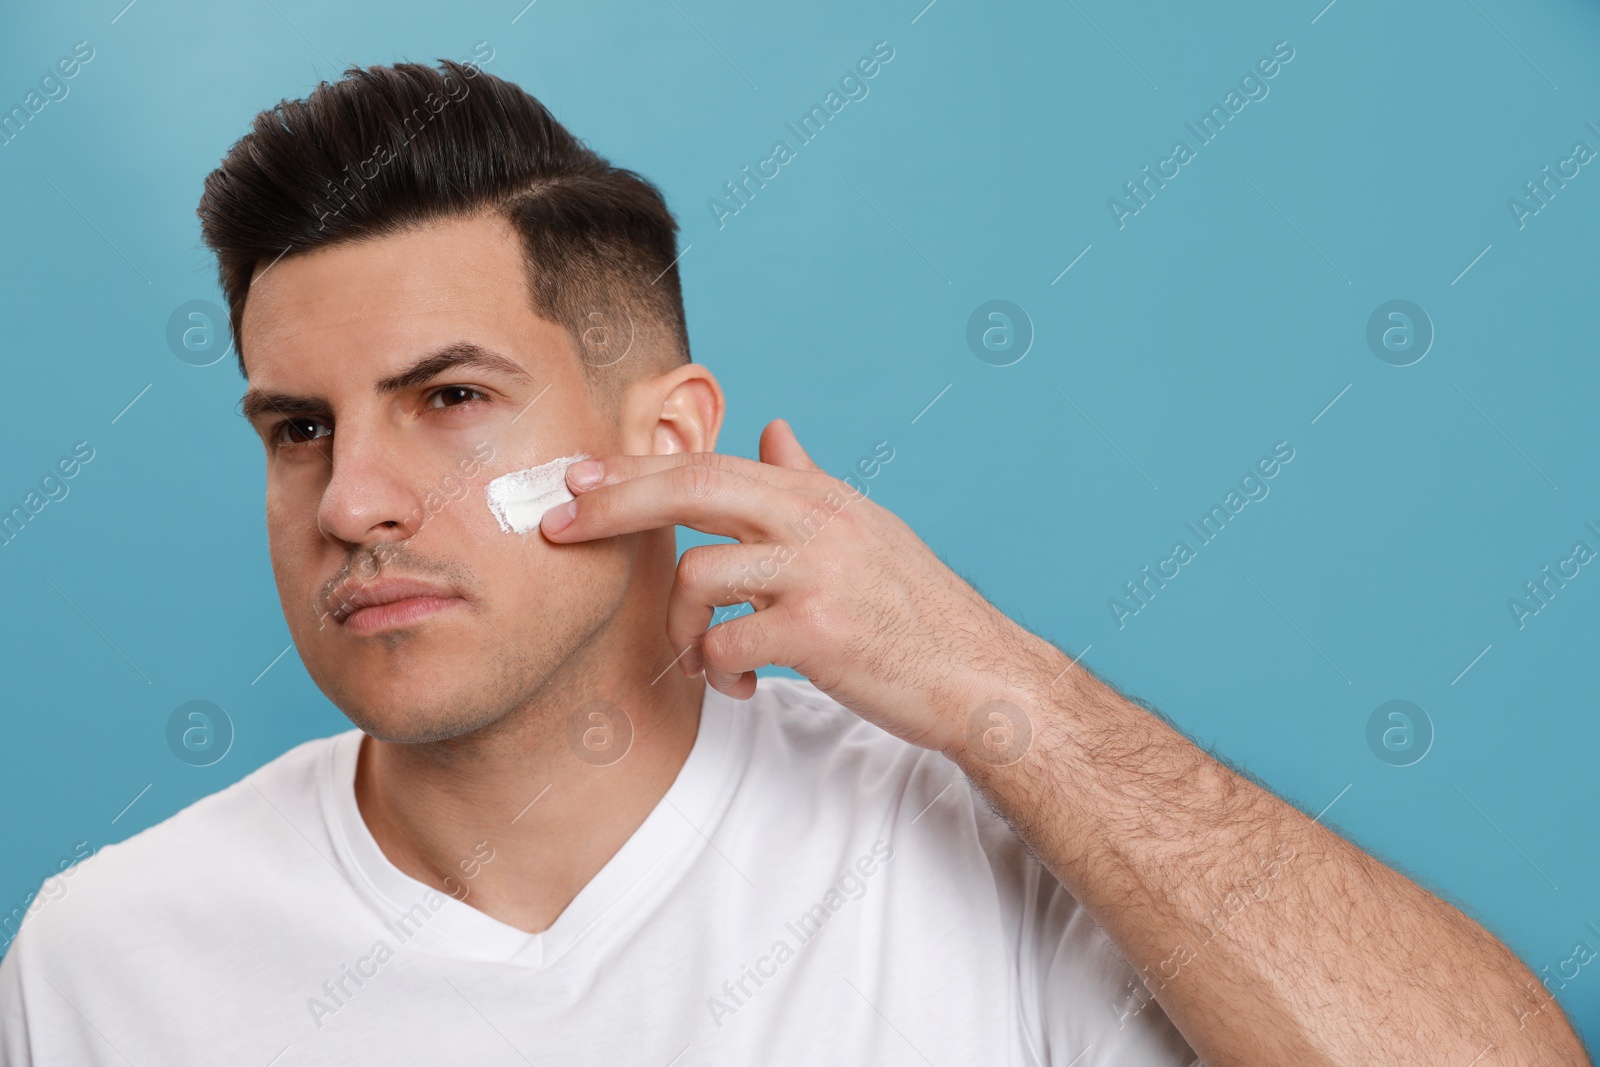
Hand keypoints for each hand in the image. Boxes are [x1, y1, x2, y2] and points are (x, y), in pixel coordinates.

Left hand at [538, 419, 1049, 754]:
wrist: (980, 676)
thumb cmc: (916, 610)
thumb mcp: (864, 529)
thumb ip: (809, 481)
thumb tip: (773, 429)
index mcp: (818, 495)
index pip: (709, 464)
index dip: (635, 469)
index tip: (577, 480)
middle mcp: (816, 521)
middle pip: (690, 488)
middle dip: (612, 505)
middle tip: (555, 528)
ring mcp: (818, 573)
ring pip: (697, 576)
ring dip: (679, 630)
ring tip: (701, 663)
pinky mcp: (820, 632)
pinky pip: (725, 644)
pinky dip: (717, 673)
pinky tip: (740, 689)